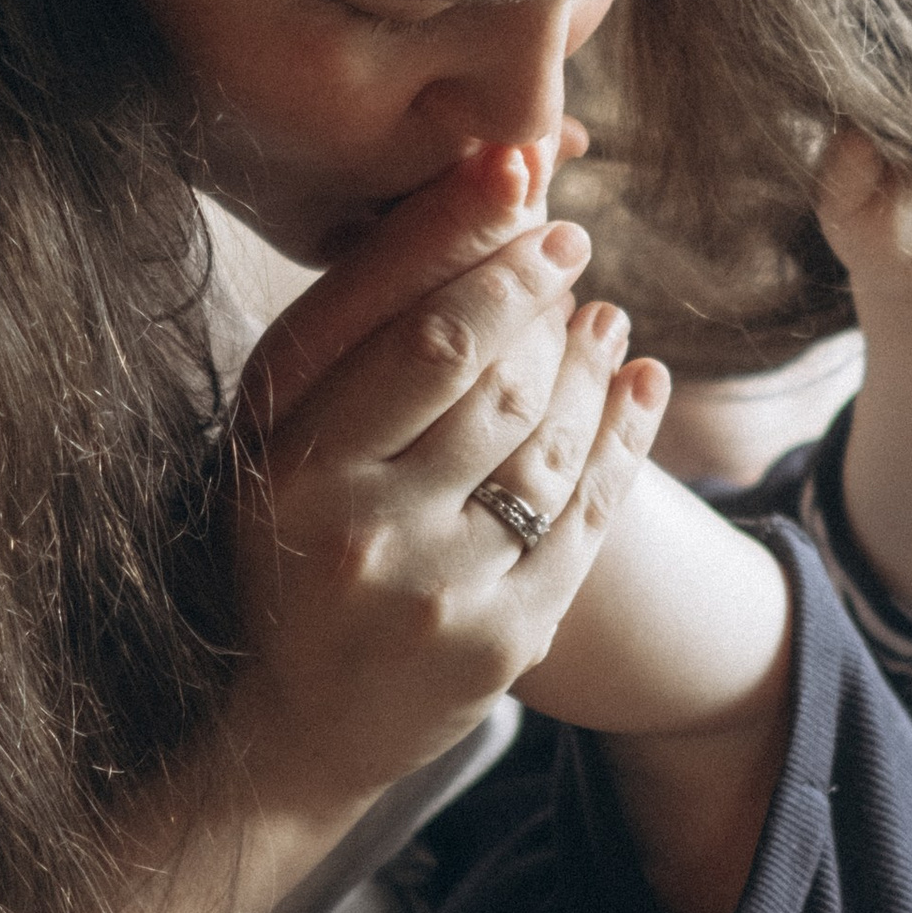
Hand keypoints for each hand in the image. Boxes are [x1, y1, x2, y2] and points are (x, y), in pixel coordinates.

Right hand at [229, 147, 666, 818]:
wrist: (283, 733)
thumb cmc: (281, 551)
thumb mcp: (273, 447)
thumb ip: (348, 344)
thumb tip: (461, 200)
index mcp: (285, 464)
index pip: (401, 326)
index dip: (472, 242)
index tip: (518, 179)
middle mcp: (353, 526)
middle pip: (479, 373)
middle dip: (534, 288)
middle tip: (570, 238)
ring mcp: (434, 588)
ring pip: (543, 439)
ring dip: (588, 361)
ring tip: (603, 316)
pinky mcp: (501, 638)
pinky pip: (586, 514)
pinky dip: (625, 434)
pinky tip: (638, 381)